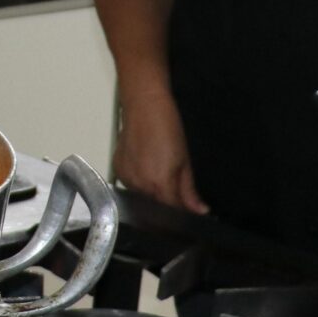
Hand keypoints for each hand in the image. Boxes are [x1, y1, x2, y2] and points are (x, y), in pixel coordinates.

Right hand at [115, 90, 205, 213]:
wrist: (145, 106)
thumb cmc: (167, 127)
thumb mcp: (185, 161)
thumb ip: (189, 190)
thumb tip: (199, 210)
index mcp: (160, 184)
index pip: (173, 210)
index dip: (183, 210)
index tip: (189, 206)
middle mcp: (140, 186)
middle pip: (157, 205)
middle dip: (168, 201)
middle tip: (176, 183)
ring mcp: (126, 178)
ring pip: (143, 196)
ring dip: (153, 192)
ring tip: (159, 170)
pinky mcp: (118, 170)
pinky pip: (131, 185)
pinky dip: (140, 182)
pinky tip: (146, 166)